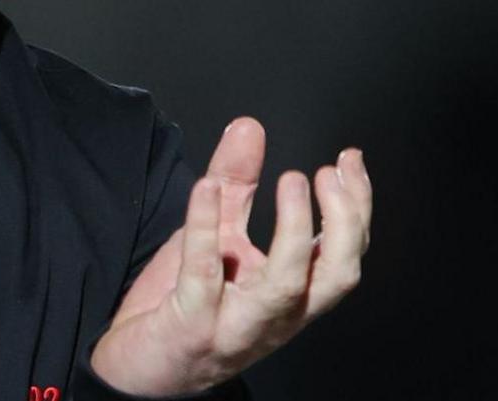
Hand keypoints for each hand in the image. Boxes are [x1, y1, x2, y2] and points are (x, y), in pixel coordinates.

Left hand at [91, 118, 371, 395]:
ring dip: (295, 231)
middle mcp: (276, 316)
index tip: (349, 159)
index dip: (357, 206)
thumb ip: (235, 183)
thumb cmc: (186, 306)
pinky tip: (205, 188)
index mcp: (292, 295)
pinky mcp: (193, 326)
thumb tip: (249, 127)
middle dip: (344, 222)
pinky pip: (204, 277)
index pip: (345, 253)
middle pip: (336, 276)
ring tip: (291, 179)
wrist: (140, 370)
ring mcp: (237, 325)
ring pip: (286, 287)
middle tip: (327, 173)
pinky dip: (206, 229)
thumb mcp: (216, 236)